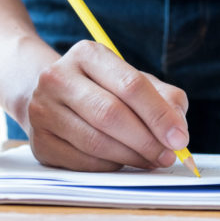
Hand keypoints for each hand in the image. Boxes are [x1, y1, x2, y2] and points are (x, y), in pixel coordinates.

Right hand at [27, 40, 188, 170]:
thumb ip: (164, 98)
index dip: (159, 115)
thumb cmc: (104, 88)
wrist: (50, 95)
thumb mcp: (134, 80)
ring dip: (132, 157)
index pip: (130, 85)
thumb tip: (178, 130)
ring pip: (96, 142)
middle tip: (168, 156)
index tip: (180, 138)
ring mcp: (42, 110)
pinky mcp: (39, 142)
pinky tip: (123, 162)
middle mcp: (58, 78)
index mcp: (88, 54)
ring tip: (152, 160)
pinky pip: (82, 162)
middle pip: (111, 114)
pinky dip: (110, 166)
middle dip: (147, 140)